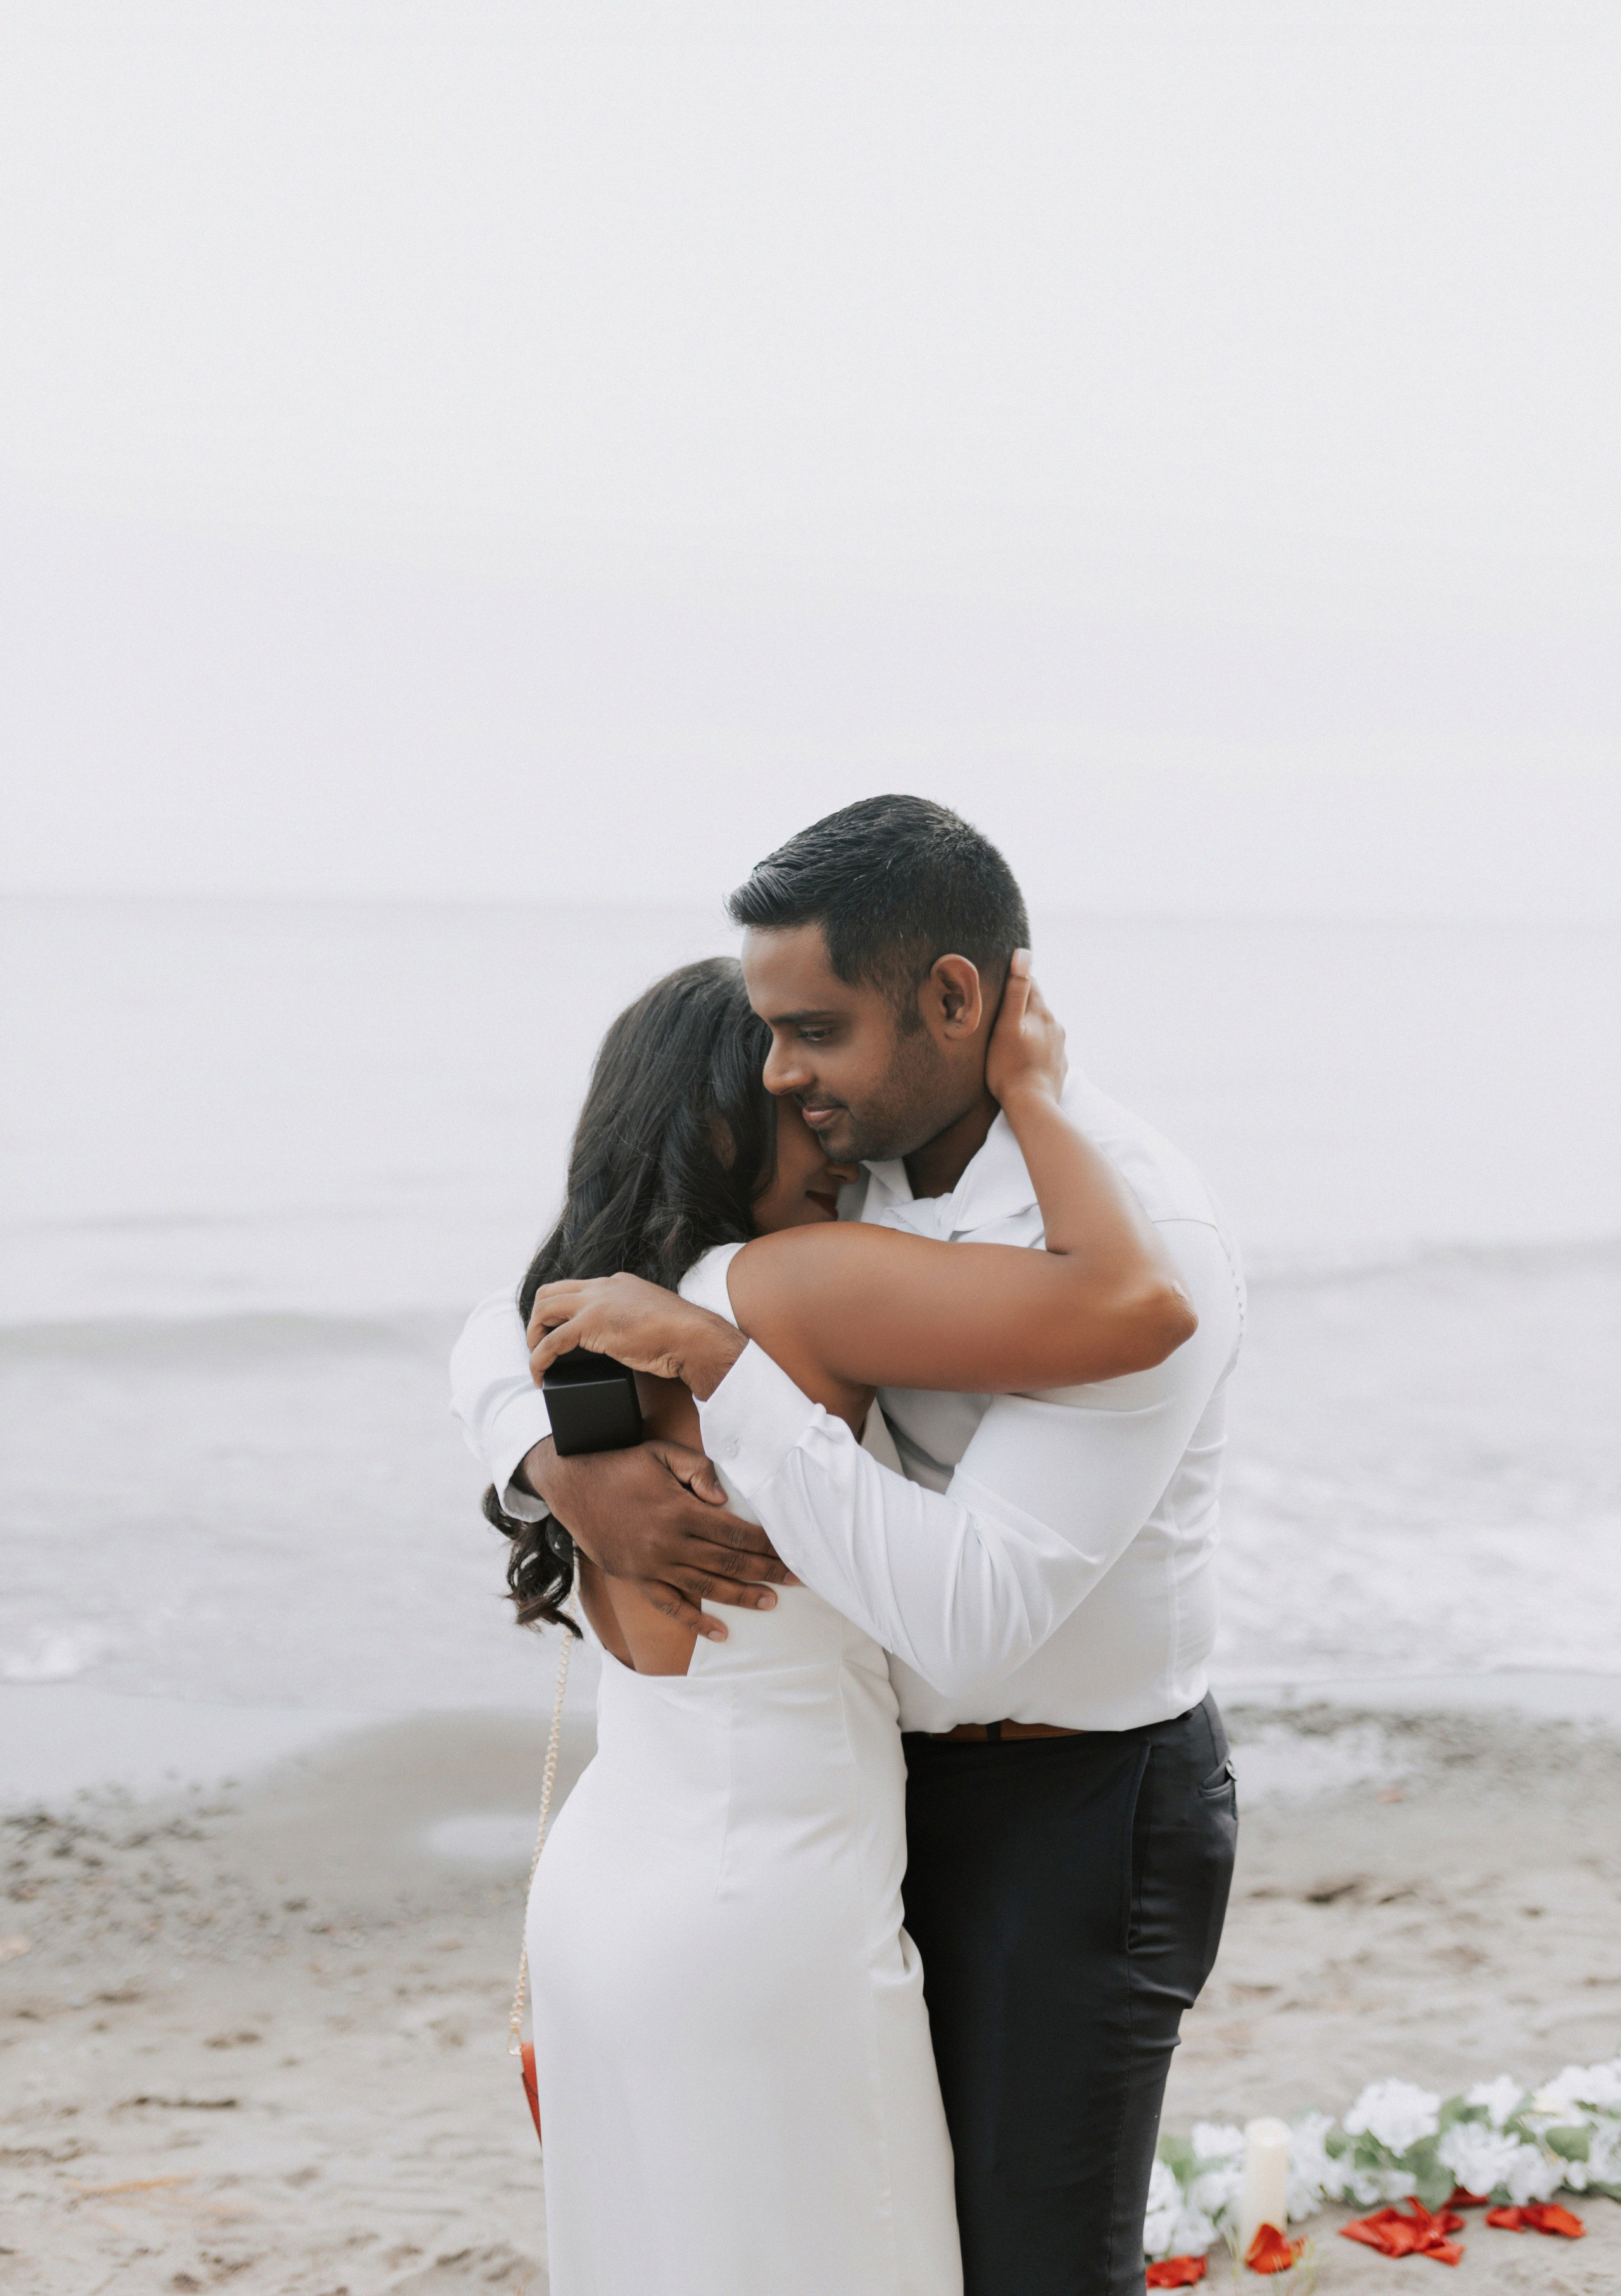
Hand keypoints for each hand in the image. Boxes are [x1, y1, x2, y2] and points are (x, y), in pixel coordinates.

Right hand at [522, 1436, 792, 1639]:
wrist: (570, 1483)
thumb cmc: (620, 1463)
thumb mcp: (660, 1454)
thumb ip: (697, 1471)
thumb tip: (725, 1500)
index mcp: (678, 1510)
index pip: (735, 1532)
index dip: (767, 1544)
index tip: (792, 1551)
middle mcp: (667, 1543)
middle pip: (727, 1562)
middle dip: (766, 1571)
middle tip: (798, 1579)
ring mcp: (651, 1565)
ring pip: (705, 1587)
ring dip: (740, 1597)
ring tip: (771, 1602)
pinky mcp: (635, 1579)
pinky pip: (669, 1606)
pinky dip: (695, 1623)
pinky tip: (719, 1633)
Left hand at [526, 1272, 745, 1399]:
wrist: (694, 1337)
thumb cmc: (683, 1336)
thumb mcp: (654, 1319)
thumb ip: (636, 1320)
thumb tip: (629, 1339)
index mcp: (618, 1283)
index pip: (577, 1289)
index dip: (560, 1311)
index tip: (557, 1332)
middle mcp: (603, 1286)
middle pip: (550, 1291)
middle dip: (537, 1318)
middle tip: (539, 1344)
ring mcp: (596, 1302)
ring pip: (543, 1309)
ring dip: (533, 1335)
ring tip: (537, 1361)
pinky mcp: (591, 1324)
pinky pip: (551, 1341)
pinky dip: (539, 1359)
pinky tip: (540, 1375)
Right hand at [984, 948, 1065, 1109]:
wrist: (1032, 1106)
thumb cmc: (1009, 1068)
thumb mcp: (1006, 1026)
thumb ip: (1015, 991)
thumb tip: (1023, 955)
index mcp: (1041, 1013)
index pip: (1029, 984)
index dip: (1013, 980)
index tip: (997, 982)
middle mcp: (1055, 1025)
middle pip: (1035, 1006)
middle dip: (1019, 1006)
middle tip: (997, 1013)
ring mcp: (1059, 1046)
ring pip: (1040, 1027)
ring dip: (1027, 1027)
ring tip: (1007, 1037)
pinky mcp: (1058, 1064)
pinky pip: (1044, 1048)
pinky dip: (1033, 1047)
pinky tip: (1021, 1057)